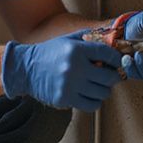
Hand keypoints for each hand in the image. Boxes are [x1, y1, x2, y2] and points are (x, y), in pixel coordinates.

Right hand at [2, 31, 122, 111]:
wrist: (25, 68)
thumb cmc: (49, 53)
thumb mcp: (68, 39)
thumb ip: (89, 37)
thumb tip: (112, 36)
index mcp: (76, 50)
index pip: (108, 54)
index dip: (117, 59)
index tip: (117, 62)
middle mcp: (74, 68)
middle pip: (109, 77)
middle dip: (113, 76)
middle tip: (110, 75)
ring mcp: (69, 85)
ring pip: (103, 93)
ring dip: (104, 89)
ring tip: (98, 85)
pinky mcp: (65, 99)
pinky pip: (92, 105)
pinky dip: (95, 101)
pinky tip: (89, 94)